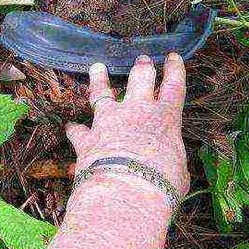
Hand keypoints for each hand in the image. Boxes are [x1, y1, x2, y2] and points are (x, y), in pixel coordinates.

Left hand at [65, 53, 189, 195]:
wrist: (127, 192)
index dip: (174, 69)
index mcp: (166, 118)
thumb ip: (173, 160)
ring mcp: (109, 121)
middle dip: (142, 66)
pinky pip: (78, 130)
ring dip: (99, 79)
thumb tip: (172, 166)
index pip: (174, 86)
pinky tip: (70, 127)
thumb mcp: (179, 171)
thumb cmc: (162, 186)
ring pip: (102, 92)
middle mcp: (137, 111)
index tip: (172, 57)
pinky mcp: (88, 137)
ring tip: (98, 68)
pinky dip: (75, 129)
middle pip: (140, 78)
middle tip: (142, 59)